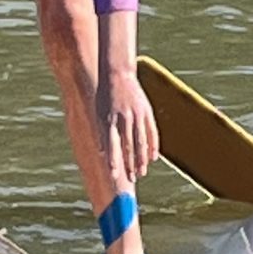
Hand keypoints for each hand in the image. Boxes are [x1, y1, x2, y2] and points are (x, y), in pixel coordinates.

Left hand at [99, 65, 157, 181]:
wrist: (118, 74)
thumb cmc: (105, 97)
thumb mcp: (99, 113)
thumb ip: (102, 134)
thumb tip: (102, 154)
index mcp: (109, 120)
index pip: (112, 145)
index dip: (113, 161)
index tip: (114, 176)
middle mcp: (123, 119)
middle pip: (128, 146)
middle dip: (130, 165)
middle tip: (132, 179)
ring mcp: (137, 115)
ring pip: (141, 142)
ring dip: (142, 159)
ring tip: (142, 172)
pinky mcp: (147, 111)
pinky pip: (152, 132)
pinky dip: (153, 146)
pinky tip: (153, 157)